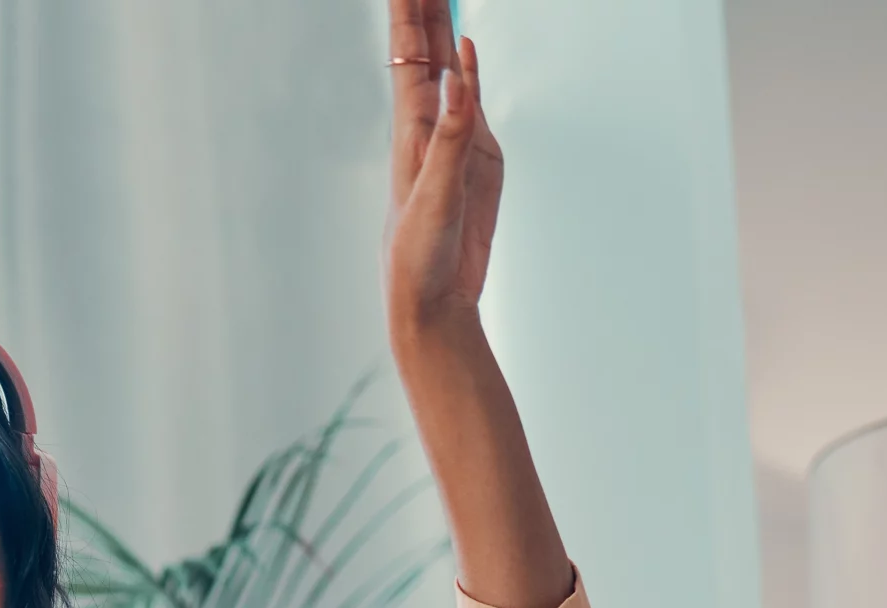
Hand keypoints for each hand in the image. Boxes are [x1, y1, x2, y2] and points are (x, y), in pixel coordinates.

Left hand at [383, 5, 501, 338]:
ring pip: (450, 67)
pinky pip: (474, 102)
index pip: (409, 52)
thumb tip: (459, 73)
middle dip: (424, 5)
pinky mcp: (478, 158)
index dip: (409, 10)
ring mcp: (455, 138)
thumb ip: (450, 136)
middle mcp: (430, 124)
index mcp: (412, 128)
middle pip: (426, 48)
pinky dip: (472, 70)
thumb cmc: (420, 256)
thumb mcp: (436, 195)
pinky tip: (467, 47)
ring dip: (442, 26)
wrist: (435, 299)